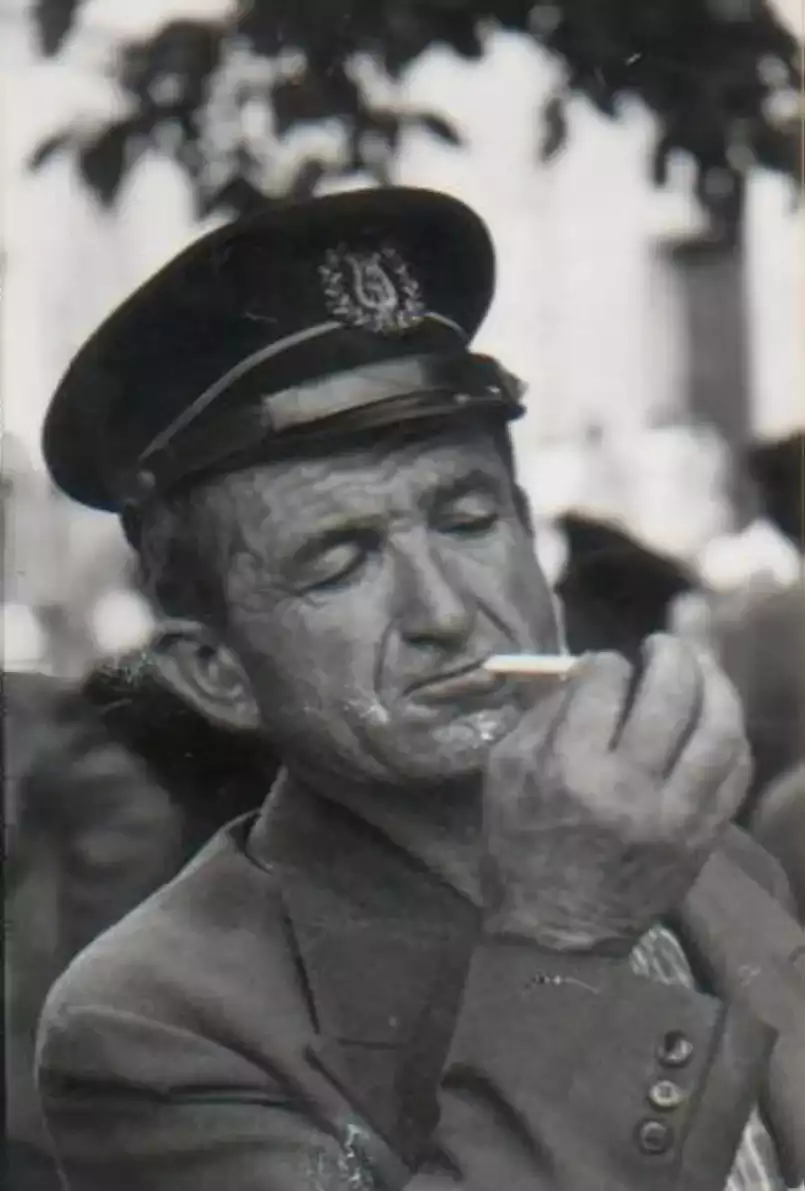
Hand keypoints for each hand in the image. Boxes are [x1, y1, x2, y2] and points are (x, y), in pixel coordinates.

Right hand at [481, 635, 750, 953]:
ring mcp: (674, 816)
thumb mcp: (504, 772)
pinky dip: (729, 734)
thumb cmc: (519, 845)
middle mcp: (627, 788)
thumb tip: (587, 670)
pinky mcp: (701, 838)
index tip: (603, 668)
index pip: (605, 683)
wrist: (556, 934)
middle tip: (662, 645)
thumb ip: (543, 713)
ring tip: (700, 667)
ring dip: (714, 684)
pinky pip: (734, 772)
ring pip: (717, 729)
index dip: (604, 662)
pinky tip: (715, 718)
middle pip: (670, 694)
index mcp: (569, 769)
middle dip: (670, 654)